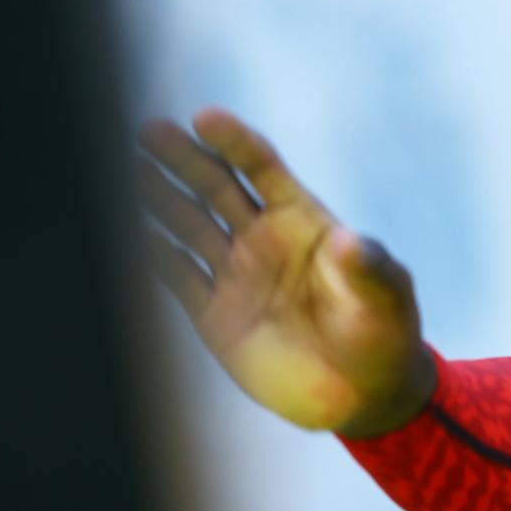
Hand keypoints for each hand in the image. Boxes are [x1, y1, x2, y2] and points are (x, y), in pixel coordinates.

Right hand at [137, 108, 435, 436]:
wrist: (364, 392)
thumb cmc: (384, 332)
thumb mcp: (387, 296)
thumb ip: (369, 267)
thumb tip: (350, 241)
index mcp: (303, 220)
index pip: (261, 168)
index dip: (234, 142)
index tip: (204, 118)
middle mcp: (263, 239)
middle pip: (215, 187)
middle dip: (183, 158)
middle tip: (148, 131)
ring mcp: (237, 275)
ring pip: (188, 224)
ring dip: (158, 197)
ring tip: (124, 170)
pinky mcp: (216, 315)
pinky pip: (176, 276)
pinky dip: (152, 255)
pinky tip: (126, 234)